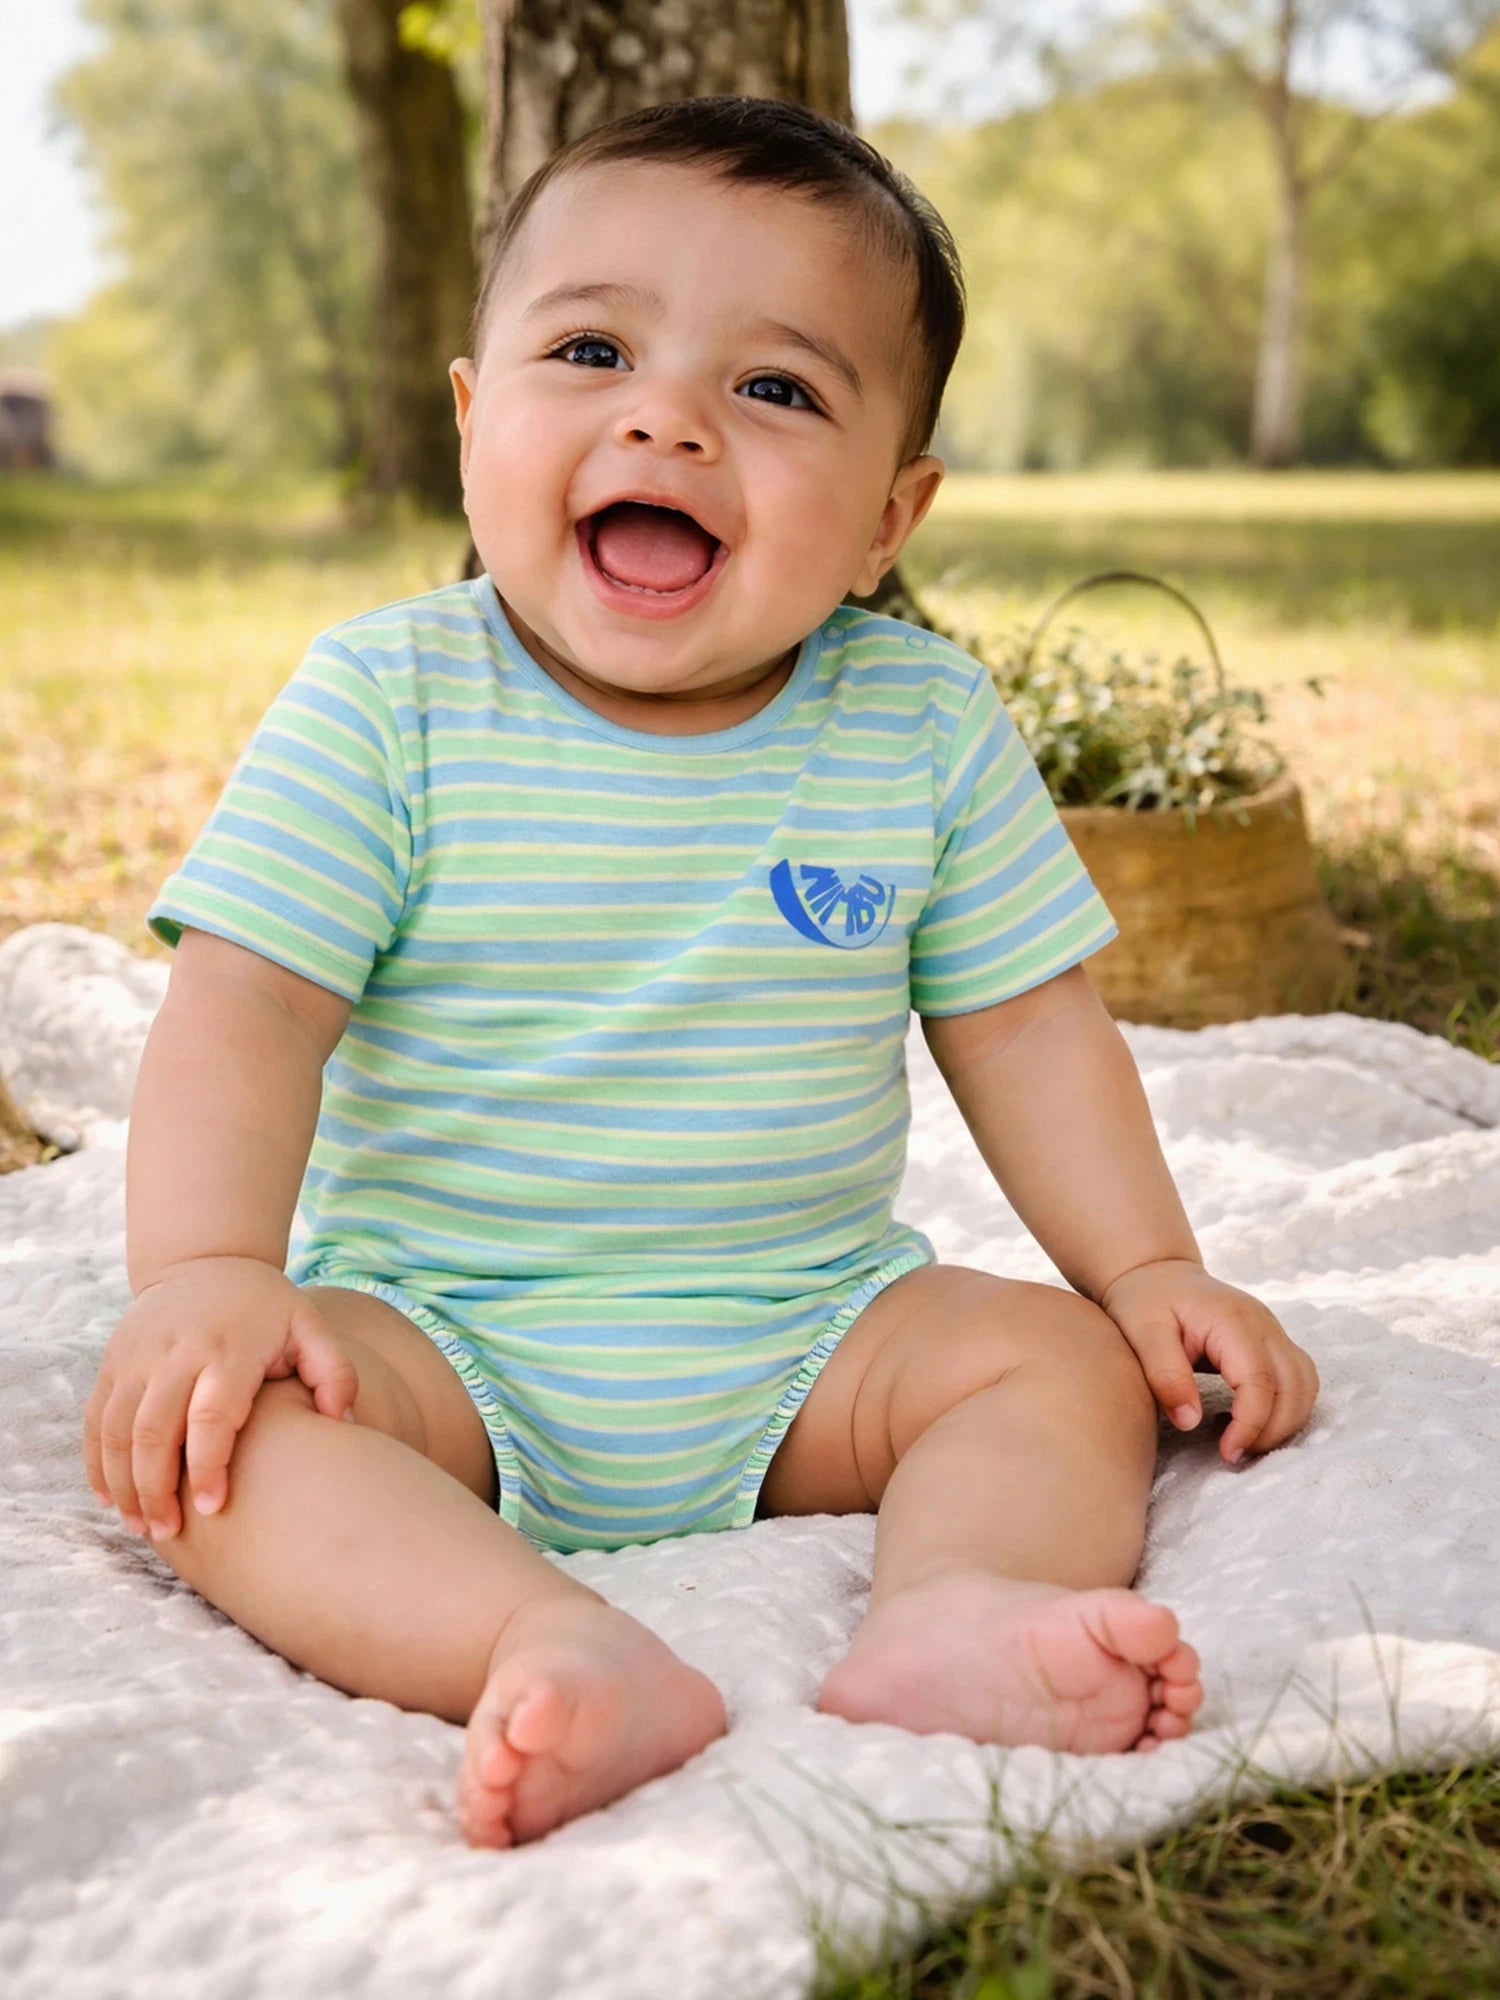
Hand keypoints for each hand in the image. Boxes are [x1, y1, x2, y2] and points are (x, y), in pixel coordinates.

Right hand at [82, 1257, 358, 1541]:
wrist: (205, 1261)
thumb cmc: (266, 1308)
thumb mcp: (309, 1326)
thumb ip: (334, 1371)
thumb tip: (344, 1423)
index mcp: (226, 1348)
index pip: (210, 1415)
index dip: (208, 1465)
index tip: (213, 1508)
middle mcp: (173, 1353)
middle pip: (152, 1431)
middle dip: (156, 1489)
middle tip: (171, 1533)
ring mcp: (136, 1358)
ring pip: (115, 1431)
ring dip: (124, 1484)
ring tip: (143, 1527)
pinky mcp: (112, 1364)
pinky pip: (95, 1419)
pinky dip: (97, 1463)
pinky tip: (112, 1499)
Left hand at [1097, 1258, 1318, 1465]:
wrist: (1156, 1273)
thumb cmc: (1145, 1301)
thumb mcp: (1142, 1334)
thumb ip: (1166, 1376)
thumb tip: (1191, 1422)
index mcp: (1232, 1321)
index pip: (1260, 1381)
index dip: (1250, 1424)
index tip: (1228, 1453)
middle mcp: (1263, 1324)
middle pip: (1294, 1386)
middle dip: (1273, 1430)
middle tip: (1235, 1455)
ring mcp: (1273, 1331)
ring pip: (1304, 1385)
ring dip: (1285, 1421)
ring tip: (1244, 1443)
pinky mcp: (1272, 1342)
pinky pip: (1297, 1379)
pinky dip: (1285, 1407)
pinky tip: (1249, 1421)